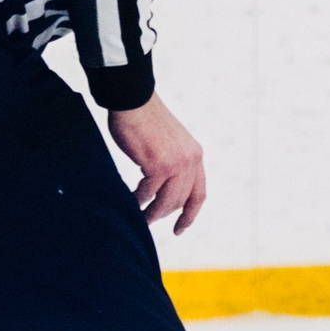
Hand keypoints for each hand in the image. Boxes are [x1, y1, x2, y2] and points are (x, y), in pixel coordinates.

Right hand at [108, 93, 206, 234]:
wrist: (134, 102)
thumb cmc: (146, 120)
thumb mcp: (171, 143)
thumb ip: (173, 163)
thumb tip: (163, 189)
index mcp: (195, 156)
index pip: (198, 193)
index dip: (190, 214)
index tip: (181, 228)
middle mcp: (191, 161)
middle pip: (181, 200)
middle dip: (164, 214)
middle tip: (148, 221)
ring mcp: (176, 164)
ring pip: (165, 201)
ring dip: (151, 212)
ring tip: (139, 217)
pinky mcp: (158, 165)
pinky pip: (148, 193)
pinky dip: (138, 200)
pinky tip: (130, 201)